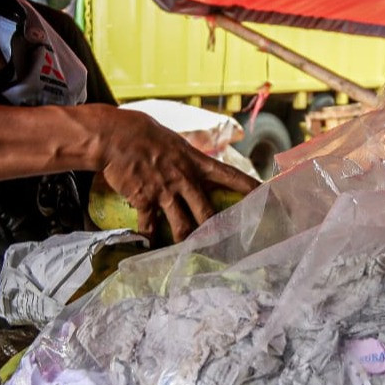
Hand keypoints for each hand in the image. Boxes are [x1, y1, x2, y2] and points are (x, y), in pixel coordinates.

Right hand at [96, 109, 258, 243]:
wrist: (116, 136)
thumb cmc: (144, 133)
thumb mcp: (175, 142)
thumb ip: (188, 158)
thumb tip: (195, 165)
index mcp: (195, 162)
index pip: (230, 175)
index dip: (250, 187)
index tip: (268, 196)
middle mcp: (185, 179)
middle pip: (208, 212)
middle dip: (218, 230)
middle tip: (227, 244)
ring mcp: (165, 192)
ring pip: (183, 225)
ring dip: (187, 241)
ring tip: (190, 251)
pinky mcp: (145, 200)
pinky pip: (150, 225)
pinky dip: (150, 237)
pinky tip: (149, 245)